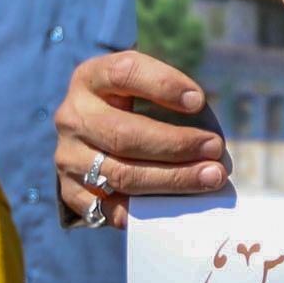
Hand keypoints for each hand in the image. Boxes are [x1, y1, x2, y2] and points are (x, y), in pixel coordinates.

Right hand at [52, 51, 228, 220]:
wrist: (88, 139)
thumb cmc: (130, 107)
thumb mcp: (140, 89)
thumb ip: (170, 103)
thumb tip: (212, 144)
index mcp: (91, 78)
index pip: (124, 73)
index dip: (163, 85)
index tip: (199, 101)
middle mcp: (74, 116)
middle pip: (125, 134)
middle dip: (177, 144)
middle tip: (215, 149)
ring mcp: (68, 156)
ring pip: (122, 174)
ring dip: (173, 178)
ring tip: (210, 176)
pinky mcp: (70, 190)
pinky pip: (109, 208)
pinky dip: (144, 209)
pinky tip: (175, 206)